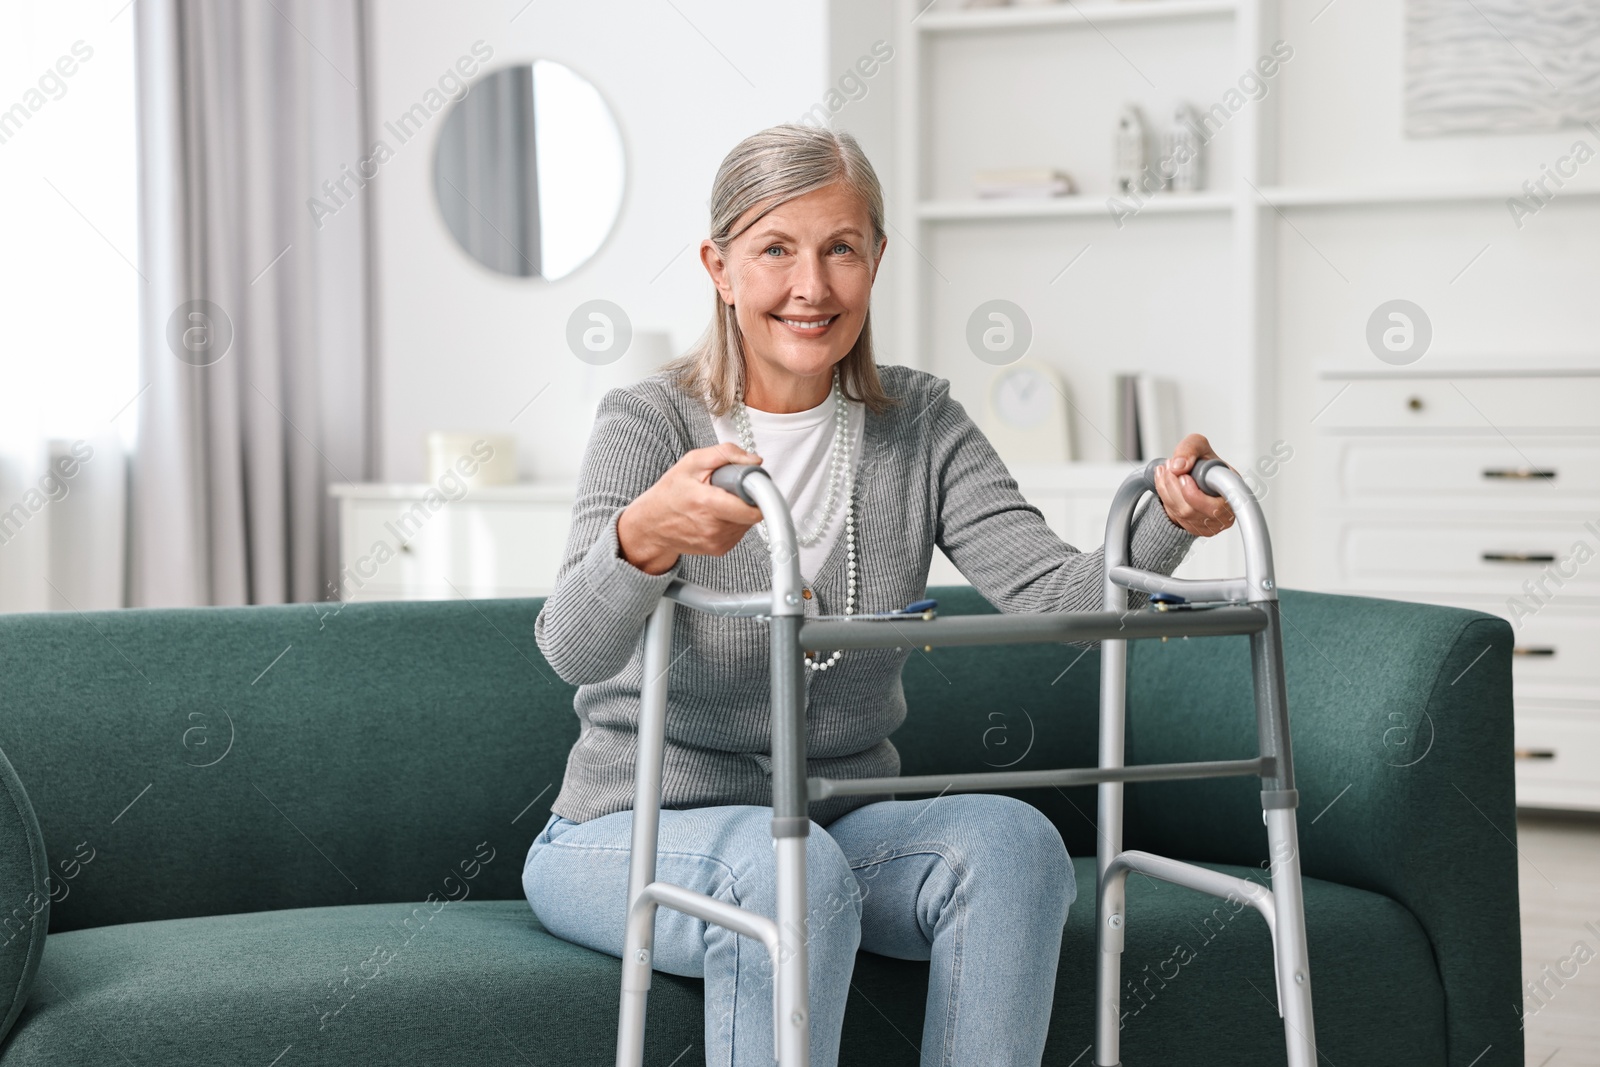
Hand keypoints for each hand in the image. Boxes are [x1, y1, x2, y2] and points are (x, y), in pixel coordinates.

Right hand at [616, 442, 765, 573]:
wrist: (651, 525)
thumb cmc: (670, 493)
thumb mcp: (691, 462)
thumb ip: (725, 454)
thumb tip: (755, 460)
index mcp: (708, 504)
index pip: (753, 508)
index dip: (759, 493)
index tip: (754, 483)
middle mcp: (714, 528)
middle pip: (753, 512)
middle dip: (747, 497)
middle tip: (729, 489)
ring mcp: (717, 542)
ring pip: (748, 522)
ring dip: (740, 509)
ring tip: (718, 501)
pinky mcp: (720, 550)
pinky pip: (739, 531)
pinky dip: (733, 520)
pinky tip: (716, 514)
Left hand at [1153, 434, 1235, 537]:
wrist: (1197, 477)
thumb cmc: (1206, 464)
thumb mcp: (1199, 445)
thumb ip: (1190, 449)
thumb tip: (1178, 466)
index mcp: (1233, 493)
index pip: (1220, 505)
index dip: (1196, 495)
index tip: (1183, 478)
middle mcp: (1225, 513)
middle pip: (1192, 510)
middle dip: (1174, 486)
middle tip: (1171, 467)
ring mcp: (1210, 524)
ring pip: (1181, 513)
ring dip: (1166, 489)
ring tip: (1167, 470)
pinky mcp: (1196, 528)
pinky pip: (1175, 515)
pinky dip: (1165, 496)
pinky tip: (1165, 481)